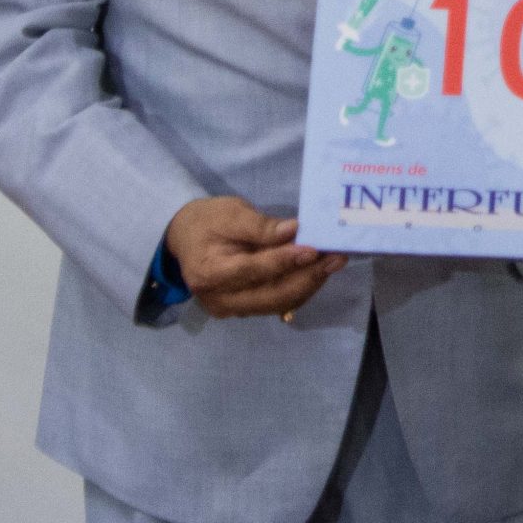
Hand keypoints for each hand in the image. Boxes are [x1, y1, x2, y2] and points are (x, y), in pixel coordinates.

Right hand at [163, 196, 347, 319]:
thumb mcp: (230, 213)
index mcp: (209, 272)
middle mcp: (219, 299)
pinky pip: (276, 303)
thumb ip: (260, 226)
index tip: (313, 249)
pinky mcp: (243, 308)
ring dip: (309, 284)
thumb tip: (294, 231)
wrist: (186, 238)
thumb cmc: (207, 221)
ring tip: (334, 262)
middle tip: (336, 258)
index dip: (285, 261)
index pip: (253, 270)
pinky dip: (299, 288)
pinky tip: (318, 271)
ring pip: (278, 303)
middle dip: (307, 277)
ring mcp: (231, 309)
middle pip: (270, 295)